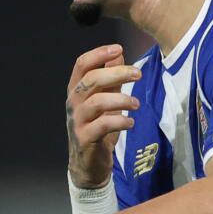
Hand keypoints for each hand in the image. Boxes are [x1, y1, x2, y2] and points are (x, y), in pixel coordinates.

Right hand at [66, 43, 141, 188]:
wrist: (88, 165)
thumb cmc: (98, 128)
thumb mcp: (106, 100)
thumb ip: (111, 79)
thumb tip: (118, 54)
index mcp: (77, 90)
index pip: (81, 65)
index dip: (98, 54)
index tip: (118, 48)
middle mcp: (74, 103)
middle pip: (90, 80)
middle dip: (116, 73)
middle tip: (138, 73)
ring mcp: (77, 121)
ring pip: (96, 102)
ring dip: (120, 99)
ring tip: (137, 104)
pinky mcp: (85, 139)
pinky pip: (102, 126)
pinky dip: (119, 121)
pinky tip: (130, 122)